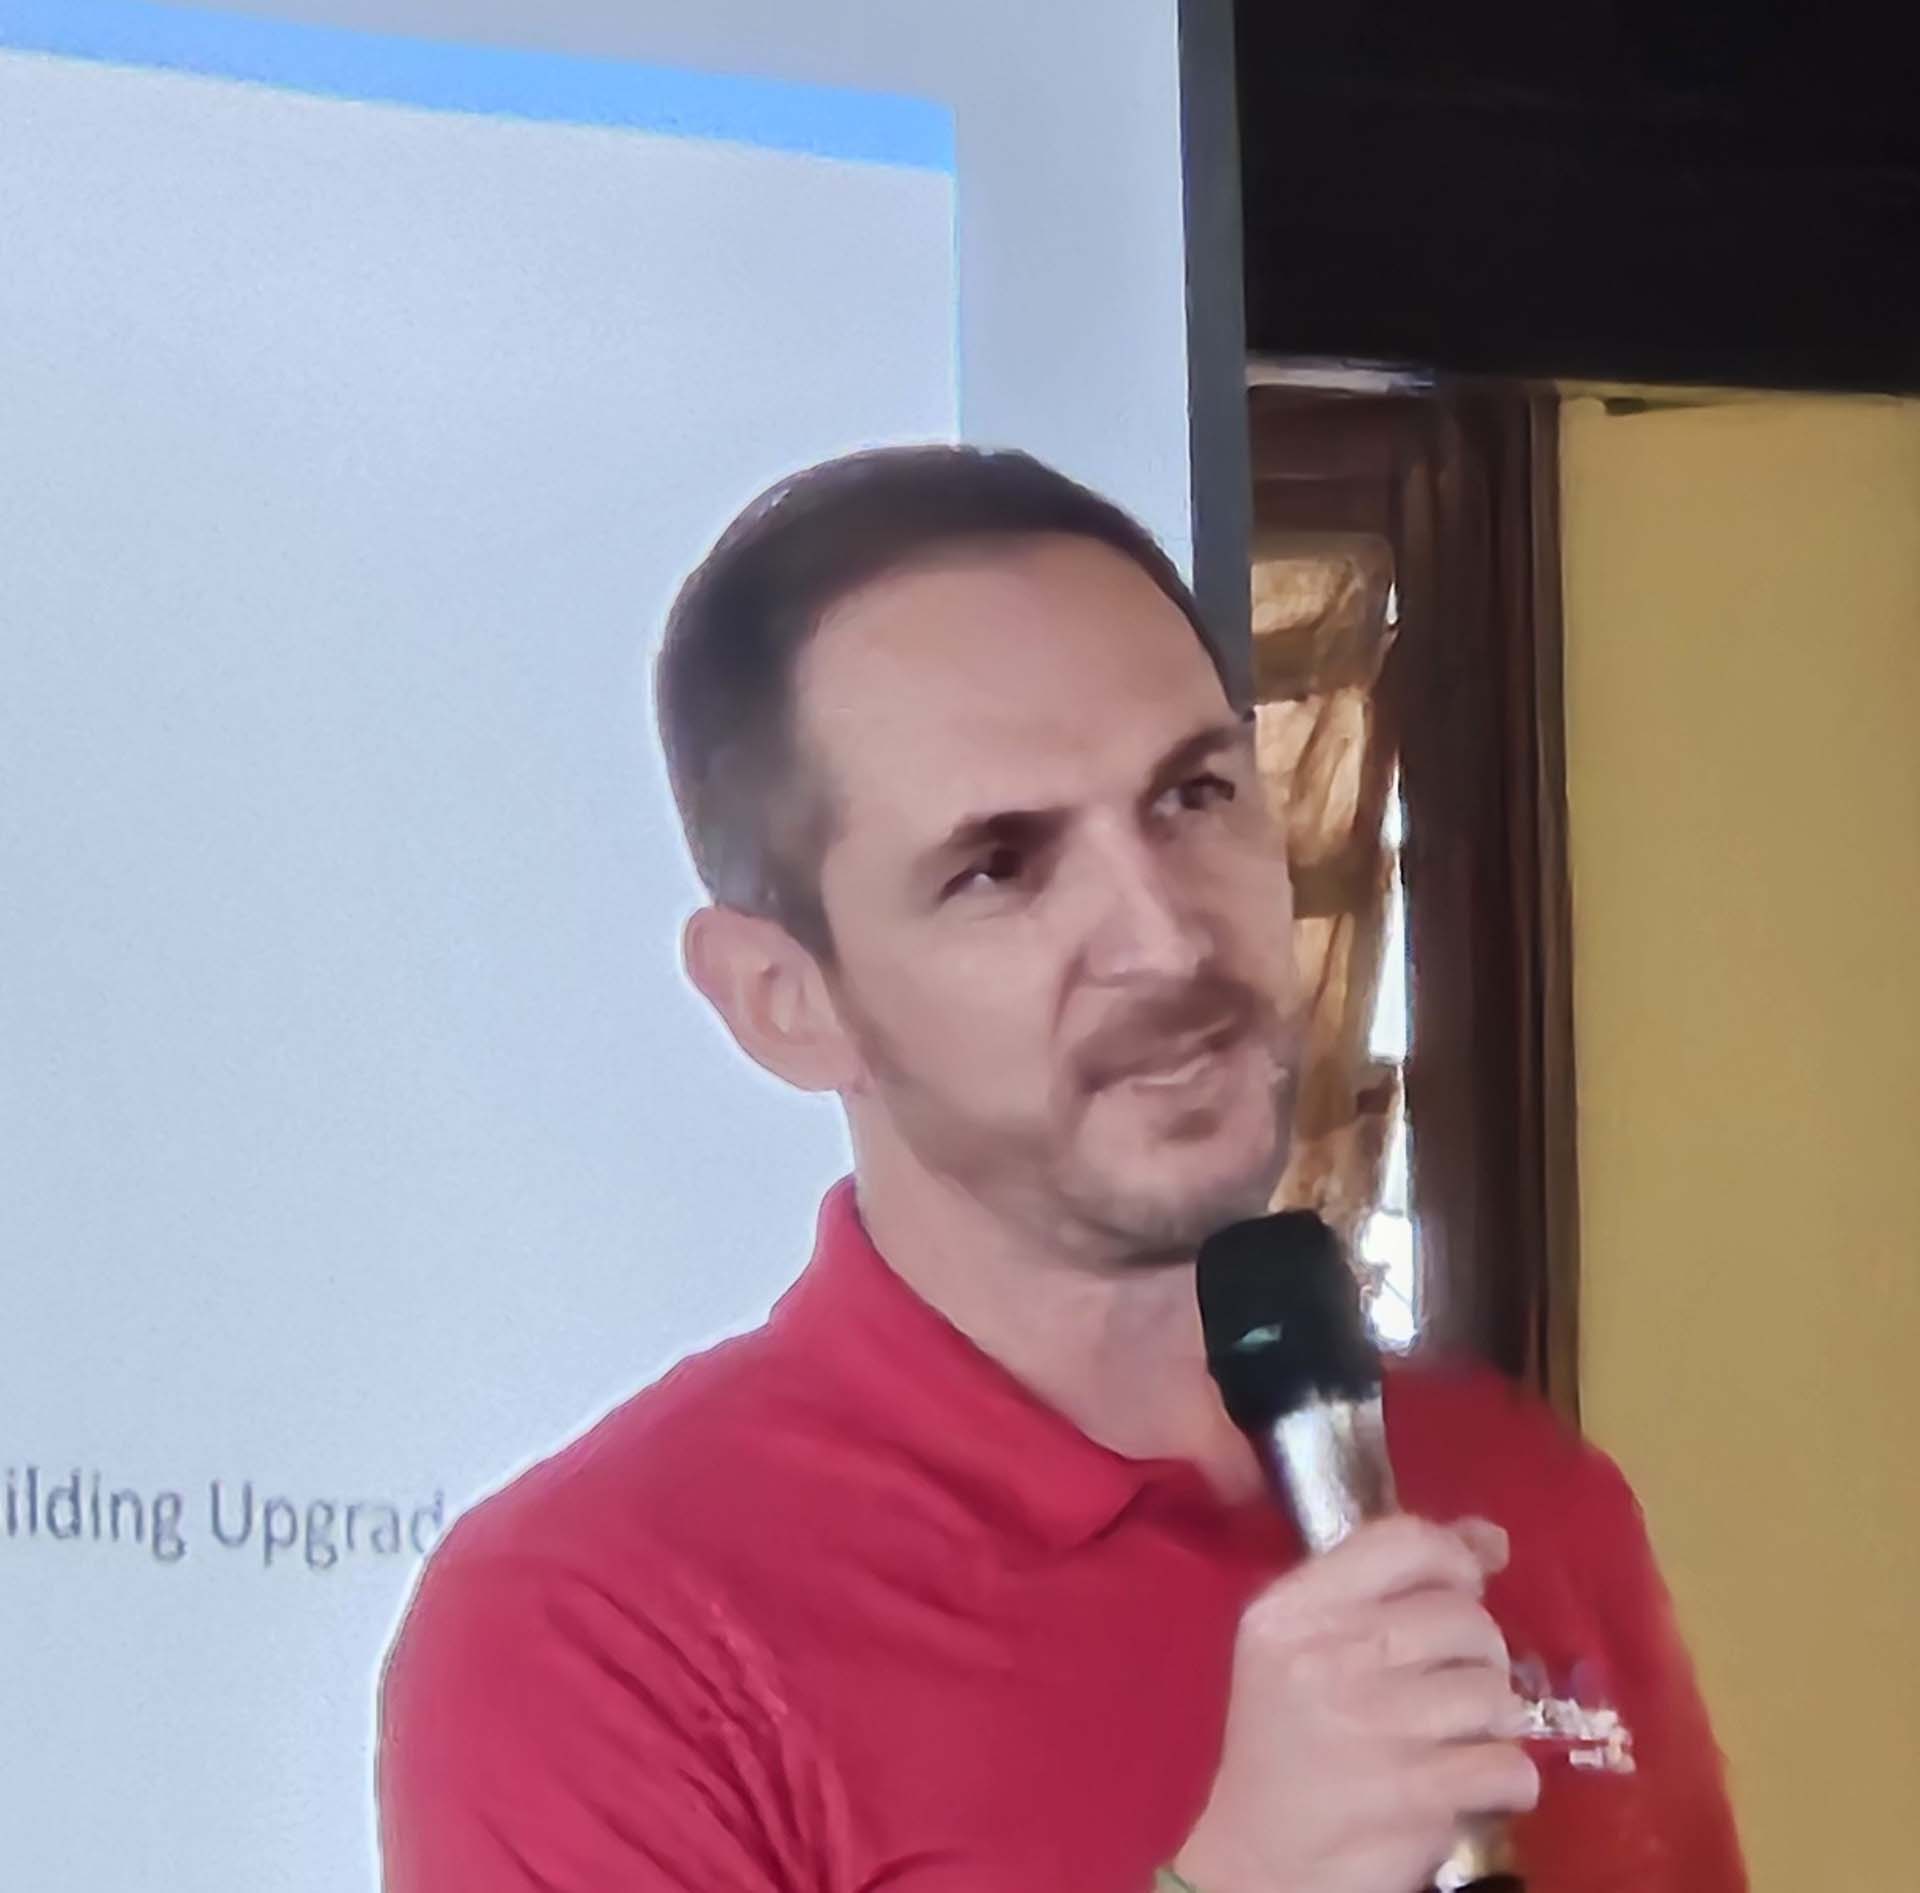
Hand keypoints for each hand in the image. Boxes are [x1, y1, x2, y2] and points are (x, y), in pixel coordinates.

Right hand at [1171, 1515, 1537, 1892]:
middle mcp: (1328, 1656)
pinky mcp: (1413, 1793)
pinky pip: (1509, 1764)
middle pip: (1462, 1617)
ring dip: (1494, 1720)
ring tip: (1459, 1736)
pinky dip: (1509, 1778)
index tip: (1463, 1588)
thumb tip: (1493, 1539)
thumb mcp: (1307, 1645)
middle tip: (1453, 1682)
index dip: (1454, 1558)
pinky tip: (1477, 1783)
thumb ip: (1389, 1582)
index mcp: (1293, 1611)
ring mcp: (1372, 1725)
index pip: (1403, 1542)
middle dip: (1480, 1651)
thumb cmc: (1287, 1740)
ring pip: (1494, 1691)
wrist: (1262, 1861)